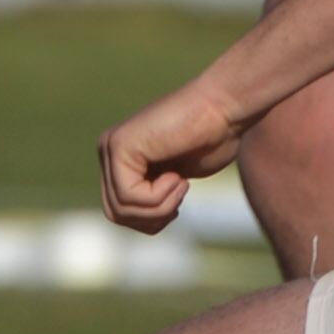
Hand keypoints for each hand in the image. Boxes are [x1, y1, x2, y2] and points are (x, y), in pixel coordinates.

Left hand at [98, 81, 248, 231]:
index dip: (152, 218)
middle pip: (116, 214)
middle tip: (180, 194)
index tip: (179, 196)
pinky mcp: (120, 146)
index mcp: (119, 160)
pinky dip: (160, 196)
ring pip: (121, 209)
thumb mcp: (173, 179)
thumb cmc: (211, 140)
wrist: (224, 109)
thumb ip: (150, 195)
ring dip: (159, 207)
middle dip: (152, 218)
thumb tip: (140, 224)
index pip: (119, 212)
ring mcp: (111, 147)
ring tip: (181, 184)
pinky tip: (178, 176)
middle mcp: (109, 151)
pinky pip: (130, 196)